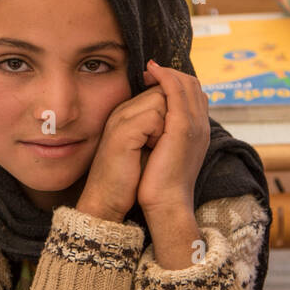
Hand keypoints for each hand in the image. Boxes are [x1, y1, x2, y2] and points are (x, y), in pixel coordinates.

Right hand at [75, 71, 167, 222]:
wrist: (108, 199)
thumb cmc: (130, 178)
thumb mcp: (147, 144)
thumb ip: (159, 123)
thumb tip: (181, 111)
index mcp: (128, 112)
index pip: (160, 90)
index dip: (173, 109)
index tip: (167, 136)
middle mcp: (122, 111)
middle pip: (162, 91)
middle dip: (172, 115)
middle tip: (161, 142)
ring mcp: (121, 118)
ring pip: (160, 100)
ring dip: (167, 124)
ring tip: (155, 146)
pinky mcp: (123, 130)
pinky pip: (154, 117)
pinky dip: (159, 134)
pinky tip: (151, 150)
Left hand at [136, 60, 210, 219]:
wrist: (165, 204)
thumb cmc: (159, 185)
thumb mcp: (164, 155)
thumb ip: (164, 138)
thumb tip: (153, 126)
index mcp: (197, 133)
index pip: (194, 98)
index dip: (176, 84)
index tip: (155, 80)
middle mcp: (200, 127)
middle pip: (193, 87)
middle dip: (172, 74)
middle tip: (151, 69)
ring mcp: (194, 126)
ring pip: (187, 85)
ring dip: (168, 73)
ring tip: (150, 68)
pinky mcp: (182, 128)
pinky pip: (176, 93)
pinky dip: (165, 78)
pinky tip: (152, 72)